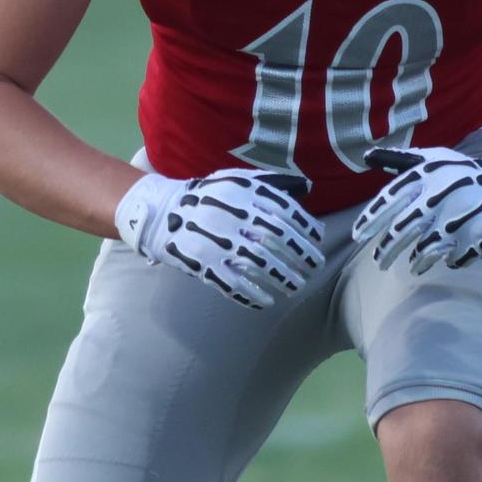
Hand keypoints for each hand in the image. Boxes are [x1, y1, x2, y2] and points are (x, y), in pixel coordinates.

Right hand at [115, 167, 324, 309]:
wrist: (163, 211)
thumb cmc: (209, 196)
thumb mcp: (238, 179)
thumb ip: (271, 183)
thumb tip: (306, 187)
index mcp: (243, 193)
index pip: (285, 212)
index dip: (305, 228)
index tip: (318, 240)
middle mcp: (233, 216)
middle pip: (276, 240)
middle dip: (300, 255)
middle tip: (315, 267)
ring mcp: (217, 240)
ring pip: (259, 263)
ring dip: (282, 278)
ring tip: (296, 286)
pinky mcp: (203, 262)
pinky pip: (232, 283)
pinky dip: (251, 295)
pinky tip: (267, 302)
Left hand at [351, 144, 481, 274]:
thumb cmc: (466, 173)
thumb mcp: (435, 159)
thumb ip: (401, 161)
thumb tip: (367, 156)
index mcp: (429, 176)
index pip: (390, 200)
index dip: (371, 220)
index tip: (358, 236)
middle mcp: (442, 195)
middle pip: (403, 230)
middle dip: (387, 250)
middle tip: (380, 262)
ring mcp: (461, 216)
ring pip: (426, 249)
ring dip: (417, 260)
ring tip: (413, 266)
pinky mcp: (480, 235)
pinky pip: (455, 258)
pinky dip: (449, 261)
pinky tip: (446, 260)